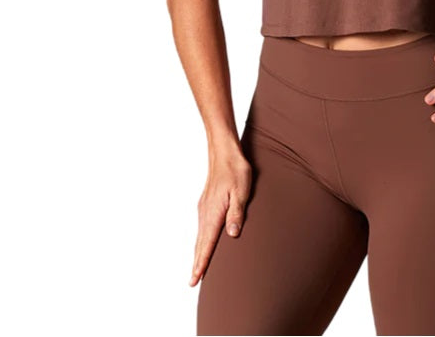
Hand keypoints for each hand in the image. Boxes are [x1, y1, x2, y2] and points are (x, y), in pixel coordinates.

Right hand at [190, 151, 253, 286]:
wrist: (224, 152)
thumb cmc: (236, 170)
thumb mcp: (242, 191)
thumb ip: (236, 213)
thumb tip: (232, 235)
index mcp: (214, 212)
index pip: (207, 243)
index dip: (202, 262)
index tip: (195, 279)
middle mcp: (205, 212)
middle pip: (200, 243)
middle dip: (197, 262)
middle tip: (192, 282)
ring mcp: (204, 207)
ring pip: (200, 235)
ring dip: (198, 252)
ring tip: (198, 269)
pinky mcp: (206, 203)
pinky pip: (202, 227)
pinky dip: (201, 240)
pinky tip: (203, 243)